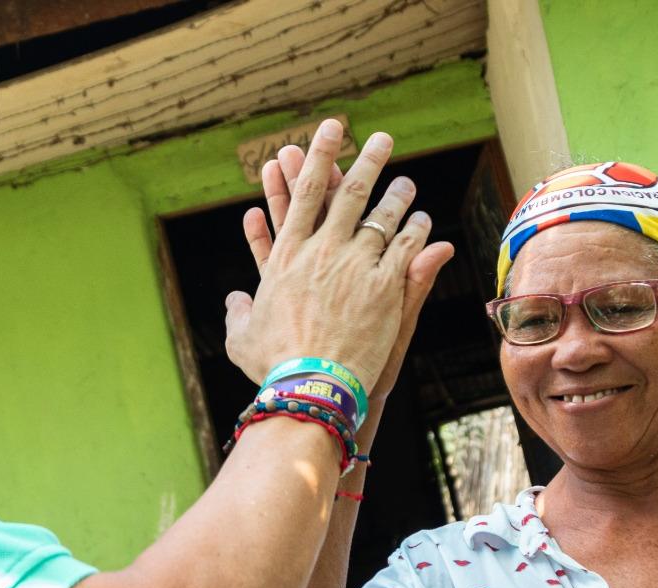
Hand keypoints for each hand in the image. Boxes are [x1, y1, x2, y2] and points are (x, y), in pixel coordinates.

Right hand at [233, 133, 454, 402]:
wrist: (311, 386)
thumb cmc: (272, 366)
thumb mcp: (243, 337)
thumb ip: (239, 311)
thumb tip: (234, 300)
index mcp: (287, 257)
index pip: (306, 194)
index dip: (319, 156)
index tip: (330, 130)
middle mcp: (323, 252)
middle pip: (349, 194)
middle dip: (367, 161)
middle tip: (381, 138)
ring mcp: (357, 267)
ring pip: (382, 218)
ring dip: (396, 195)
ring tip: (405, 181)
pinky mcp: (386, 288)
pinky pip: (406, 249)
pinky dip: (416, 233)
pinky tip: (422, 223)